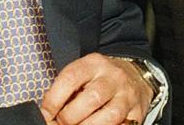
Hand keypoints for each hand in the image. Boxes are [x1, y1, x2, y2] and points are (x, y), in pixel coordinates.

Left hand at [38, 53, 152, 124]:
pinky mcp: (137, 112)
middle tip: (61, 123)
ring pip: (109, 116)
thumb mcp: (85, 73)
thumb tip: (47, 112)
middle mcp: (113, 77)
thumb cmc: (102, 77)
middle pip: (91, 99)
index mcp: (94, 64)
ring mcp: (127, 95)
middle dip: (70, 117)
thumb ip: (67, 88)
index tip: (46, 114)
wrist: (136, 75)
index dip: (54, 100)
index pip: (70, 78)